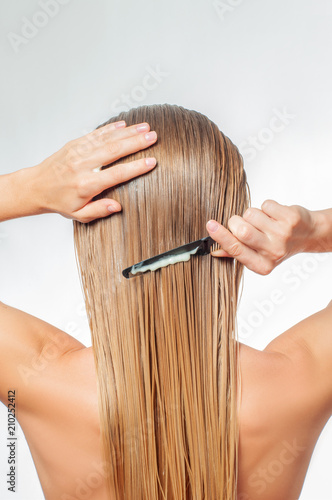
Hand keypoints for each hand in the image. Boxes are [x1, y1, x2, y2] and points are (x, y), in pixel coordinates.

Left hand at [30, 121, 157, 222]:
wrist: (35, 187)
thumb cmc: (59, 201)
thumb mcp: (79, 214)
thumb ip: (99, 210)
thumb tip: (117, 206)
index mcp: (86, 185)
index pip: (116, 174)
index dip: (136, 167)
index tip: (151, 162)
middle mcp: (82, 166)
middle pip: (114, 151)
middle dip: (136, 143)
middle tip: (154, 137)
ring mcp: (77, 153)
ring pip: (106, 139)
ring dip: (127, 132)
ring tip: (145, 128)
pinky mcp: (74, 144)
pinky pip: (95, 134)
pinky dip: (110, 128)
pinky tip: (124, 125)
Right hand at [206, 200, 315, 274]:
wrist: (309, 235)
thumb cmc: (280, 244)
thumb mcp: (258, 255)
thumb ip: (237, 252)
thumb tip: (215, 250)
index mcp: (262, 265)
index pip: (236, 250)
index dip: (221, 237)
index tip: (210, 225)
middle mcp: (273, 252)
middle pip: (241, 230)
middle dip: (236, 221)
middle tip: (243, 223)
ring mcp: (283, 235)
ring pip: (250, 214)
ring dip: (253, 214)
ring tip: (263, 221)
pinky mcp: (289, 219)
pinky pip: (265, 205)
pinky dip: (266, 206)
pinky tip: (274, 215)